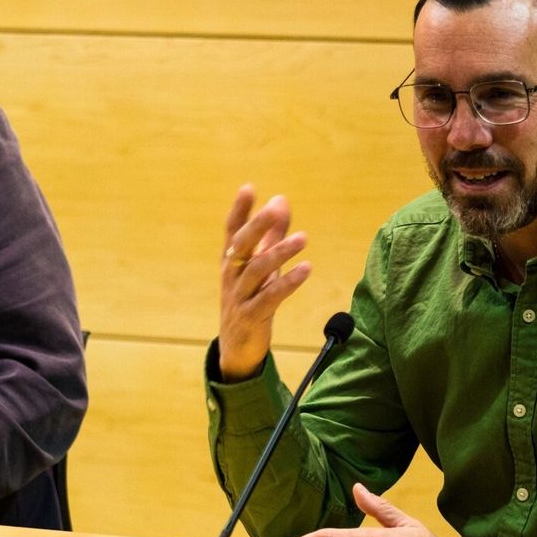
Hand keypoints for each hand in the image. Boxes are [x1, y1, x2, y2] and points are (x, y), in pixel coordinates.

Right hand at [218, 184, 311, 380]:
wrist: (237, 347)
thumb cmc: (250, 299)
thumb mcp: (260, 266)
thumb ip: (271, 234)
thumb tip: (280, 200)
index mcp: (231, 261)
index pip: (232, 231)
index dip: (239, 210)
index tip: (248, 188)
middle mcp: (231, 275)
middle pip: (241, 246)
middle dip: (258, 226)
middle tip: (275, 208)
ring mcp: (238, 297)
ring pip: (256, 270)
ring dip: (279, 253)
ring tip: (303, 238)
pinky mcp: (250, 317)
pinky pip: (269, 297)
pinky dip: (288, 282)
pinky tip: (306, 269)